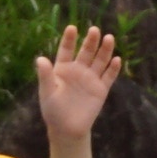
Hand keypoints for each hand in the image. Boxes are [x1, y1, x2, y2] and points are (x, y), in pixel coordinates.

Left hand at [32, 23, 120, 144]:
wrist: (67, 129)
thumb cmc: (53, 111)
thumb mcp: (47, 92)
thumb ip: (45, 76)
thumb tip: (40, 59)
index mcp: (63, 68)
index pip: (66, 50)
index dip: (69, 39)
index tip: (72, 28)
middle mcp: (78, 70)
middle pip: (86, 52)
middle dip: (90, 41)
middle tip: (94, 30)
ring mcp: (91, 78)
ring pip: (100, 60)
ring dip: (105, 50)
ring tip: (109, 38)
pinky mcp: (101, 89)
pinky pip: (108, 76)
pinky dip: (113, 68)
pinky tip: (116, 59)